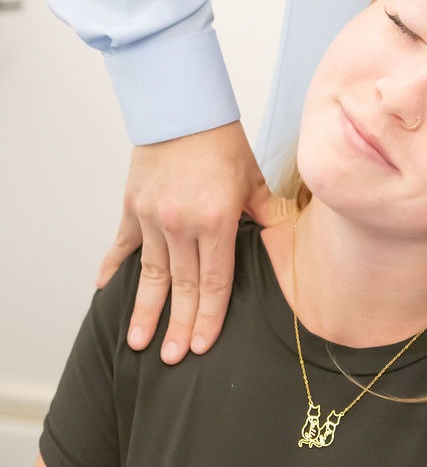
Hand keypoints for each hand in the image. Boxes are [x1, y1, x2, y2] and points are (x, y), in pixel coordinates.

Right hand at [98, 121, 280, 363]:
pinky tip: (104, 291)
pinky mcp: (132, 206)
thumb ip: (265, 212)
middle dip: (178, 326)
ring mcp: (152, 217)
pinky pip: (122, 245)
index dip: (209, 316)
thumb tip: (282, 234)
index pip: (214, 281)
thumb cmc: (222, 140)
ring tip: (138, 342)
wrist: (182, 107)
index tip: (203, 345)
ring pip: (151, 274)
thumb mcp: (251, 177)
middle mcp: (181, 224)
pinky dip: (113, 267)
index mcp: (216, 220)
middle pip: (182, 287)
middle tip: (171, 359)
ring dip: (145, 310)